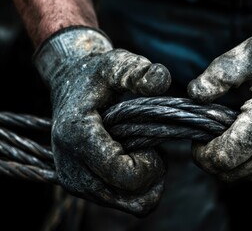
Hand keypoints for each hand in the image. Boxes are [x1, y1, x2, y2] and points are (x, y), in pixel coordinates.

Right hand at [34, 26, 170, 214]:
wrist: (70, 86)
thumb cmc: (96, 75)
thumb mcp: (116, 64)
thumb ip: (137, 72)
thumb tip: (162, 81)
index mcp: (77, 138)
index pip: (126, 175)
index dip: (150, 162)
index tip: (149, 141)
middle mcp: (72, 167)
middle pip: (132, 197)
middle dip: (150, 172)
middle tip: (146, 146)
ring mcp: (75, 182)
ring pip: (129, 204)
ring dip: (144, 181)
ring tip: (138, 152)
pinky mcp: (81, 187)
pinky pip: (121, 201)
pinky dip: (134, 185)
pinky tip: (130, 160)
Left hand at [188, 26, 251, 181]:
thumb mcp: (248, 55)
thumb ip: (218, 75)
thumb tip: (194, 95)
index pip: (224, 158)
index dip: (203, 153)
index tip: (199, 139)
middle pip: (230, 173)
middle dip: (213, 159)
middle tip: (211, 138)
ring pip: (244, 178)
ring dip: (231, 163)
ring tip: (231, 138)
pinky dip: (248, 165)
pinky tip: (249, 144)